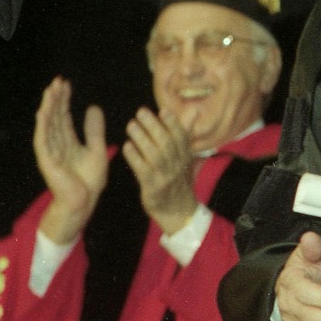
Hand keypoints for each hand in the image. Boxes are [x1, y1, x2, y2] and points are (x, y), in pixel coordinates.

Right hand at [35, 76, 108, 245]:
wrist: (84, 202)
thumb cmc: (89, 180)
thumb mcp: (97, 148)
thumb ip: (94, 129)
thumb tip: (93, 107)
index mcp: (68, 141)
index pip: (64, 116)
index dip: (64, 99)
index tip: (66, 83)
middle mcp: (57, 144)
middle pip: (54, 116)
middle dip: (55, 98)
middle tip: (57, 80)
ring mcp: (51, 152)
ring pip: (48, 125)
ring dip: (48, 107)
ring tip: (50, 90)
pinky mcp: (47, 161)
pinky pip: (43, 141)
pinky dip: (42, 126)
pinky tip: (43, 112)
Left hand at [123, 107, 198, 234]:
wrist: (178, 210)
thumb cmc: (179, 178)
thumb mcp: (186, 156)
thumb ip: (186, 132)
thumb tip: (193, 110)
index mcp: (186, 154)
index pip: (181, 136)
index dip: (173, 123)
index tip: (162, 110)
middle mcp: (177, 164)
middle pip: (166, 142)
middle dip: (154, 126)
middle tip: (140, 112)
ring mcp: (165, 176)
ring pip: (154, 154)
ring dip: (142, 138)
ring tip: (131, 125)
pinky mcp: (153, 187)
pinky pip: (143, 170)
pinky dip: (135, 157)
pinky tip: (126, 146)